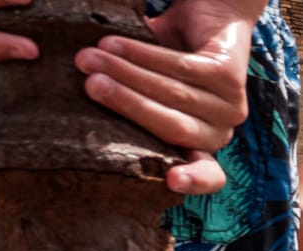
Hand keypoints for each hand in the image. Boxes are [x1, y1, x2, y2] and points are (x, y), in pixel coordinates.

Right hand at [78, 0, 254, 192]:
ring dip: (125, 73)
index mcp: (199, 146)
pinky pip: (180, 68)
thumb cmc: (167, 57)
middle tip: (87, 82)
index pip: (206, 175)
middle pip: (170, 128)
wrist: (210, 16)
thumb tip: (70, 117)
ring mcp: (230, 107)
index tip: (172, 182)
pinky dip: (142, 54)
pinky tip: (112, 43)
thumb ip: (126, 106)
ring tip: (88, 58)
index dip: (192, 180)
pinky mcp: (231, 78)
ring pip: (171, 95)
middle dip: (125, 104)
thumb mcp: (145, 88)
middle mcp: (219, 133)